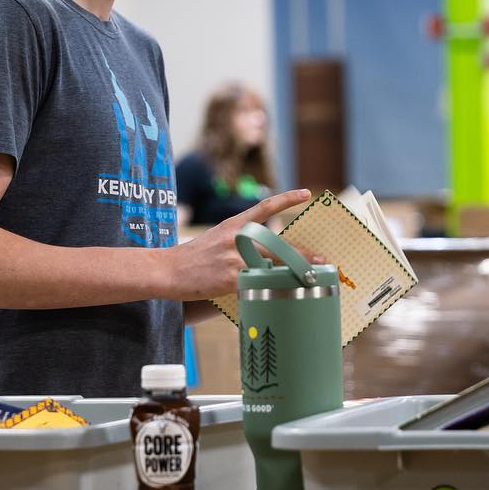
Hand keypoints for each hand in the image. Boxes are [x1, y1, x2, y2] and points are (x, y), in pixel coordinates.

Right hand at [165, 189, 311, 299]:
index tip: (306, 194)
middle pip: (277, 245)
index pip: (265, 207)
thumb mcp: (216, 239)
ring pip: (272, 266)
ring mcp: (234, 257)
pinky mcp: (230, 277)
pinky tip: (279, 295)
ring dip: (292, 274)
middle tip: (321, 259)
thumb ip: (240, 241)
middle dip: (301, 254)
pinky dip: (268, 289)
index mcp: (234, 225)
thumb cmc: (192, 257)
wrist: (167, 270)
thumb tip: (265, 252)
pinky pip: (256, 284)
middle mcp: (237, 238)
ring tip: (309, 279)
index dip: (287, 198)